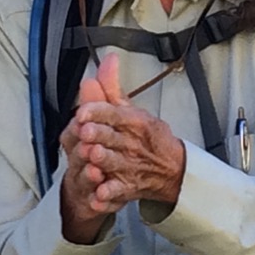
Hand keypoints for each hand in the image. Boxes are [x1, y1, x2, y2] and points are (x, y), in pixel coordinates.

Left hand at [60, 55, 185, 241]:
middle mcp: (132, 143)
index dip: (97, 111)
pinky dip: (109, 195)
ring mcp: (130, 166)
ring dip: (103, 161)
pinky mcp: (129, 187)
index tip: (82, 112)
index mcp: (134, 121)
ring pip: (114, 163)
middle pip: (112, 137)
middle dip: (99, 134)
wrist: (173, 169)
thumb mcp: (131, 109)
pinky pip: (118, 192)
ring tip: (92, 159)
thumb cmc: (146, 136)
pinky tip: (98, 195)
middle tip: (85, 132)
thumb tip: (108, 58)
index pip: (114, 113)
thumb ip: (112, 86)